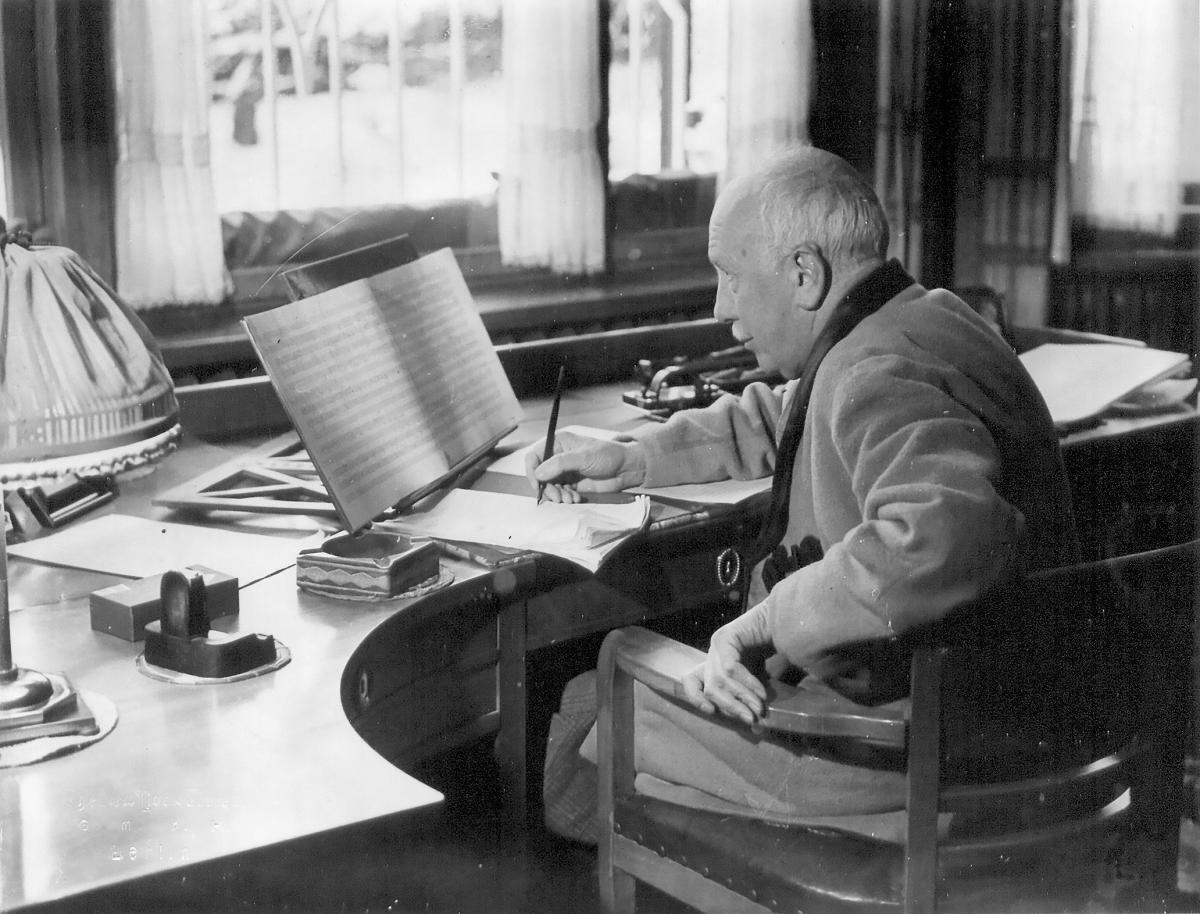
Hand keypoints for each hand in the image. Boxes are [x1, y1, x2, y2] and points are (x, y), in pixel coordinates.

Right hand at [525, 431, 645, 503]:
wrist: (626, 468)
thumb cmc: (608, 455)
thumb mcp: (583, 457)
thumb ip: (559, 464)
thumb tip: (538, 473)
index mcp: (558, 443)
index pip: (534, 456)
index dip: (532, 471)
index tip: (537, 485)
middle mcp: (558, 456)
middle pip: (539, 475)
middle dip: (547, 488)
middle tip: (558, 497)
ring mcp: (565, 471)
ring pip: (549, 486)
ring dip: (557, 495)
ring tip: (570, 499)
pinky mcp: (572, 483)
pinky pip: (560, 492)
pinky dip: (565, 498)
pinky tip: (576, 498)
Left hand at [681, 607, 770, 724]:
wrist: (783, 623)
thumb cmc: (770, 651)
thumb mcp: (755, 679)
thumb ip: (748, 697)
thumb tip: (753, 726)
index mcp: (714, 663)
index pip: (690, 681)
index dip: (695, 698)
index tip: (710, 711)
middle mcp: (712, 654)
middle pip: (710, 688)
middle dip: (730, 707)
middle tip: (750, 718)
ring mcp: (717, 643)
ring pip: (719, 681)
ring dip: (742, 698)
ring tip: (759, 707)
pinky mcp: (726, 636)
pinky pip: (730, 668)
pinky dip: (746, 683)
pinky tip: (761, 692)